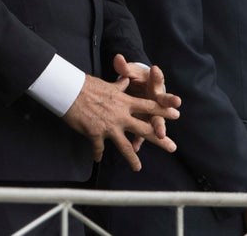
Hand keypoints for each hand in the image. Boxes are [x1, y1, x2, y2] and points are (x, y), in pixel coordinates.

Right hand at [62, 65, 180, 170]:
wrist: (70, 91)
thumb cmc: (87, 85)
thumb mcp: (107, 84)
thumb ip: (119, 86)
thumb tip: (126, 79)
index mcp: (125, 101)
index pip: (150, 106)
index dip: (163, 111)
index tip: (177, 115)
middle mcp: (121, 115)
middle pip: (144, 129)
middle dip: (159, 139)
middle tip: (171, 147)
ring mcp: (109, 126)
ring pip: (125, 145)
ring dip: (132, 157)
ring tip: (138, 168)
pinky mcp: (95, 134)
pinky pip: (99, 147)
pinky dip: (98, 153)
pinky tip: (98, 159)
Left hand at [113, 54, 181, 151]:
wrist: (139, 90)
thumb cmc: (137, 80)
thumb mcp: (131, 73)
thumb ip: (124, 68)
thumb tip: (118, 58)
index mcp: (154, 85)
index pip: (157, 79)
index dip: (157, 75)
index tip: (155, 69)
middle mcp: (156, 100)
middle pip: (163, 103)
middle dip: (169, 105)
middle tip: (176, 105)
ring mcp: (152, 113)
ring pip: (157, 121)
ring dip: (159, 128)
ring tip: (160, 134)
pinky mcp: (145, 123)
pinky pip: (142, 133)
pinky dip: (139, 140)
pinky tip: (136, 147)